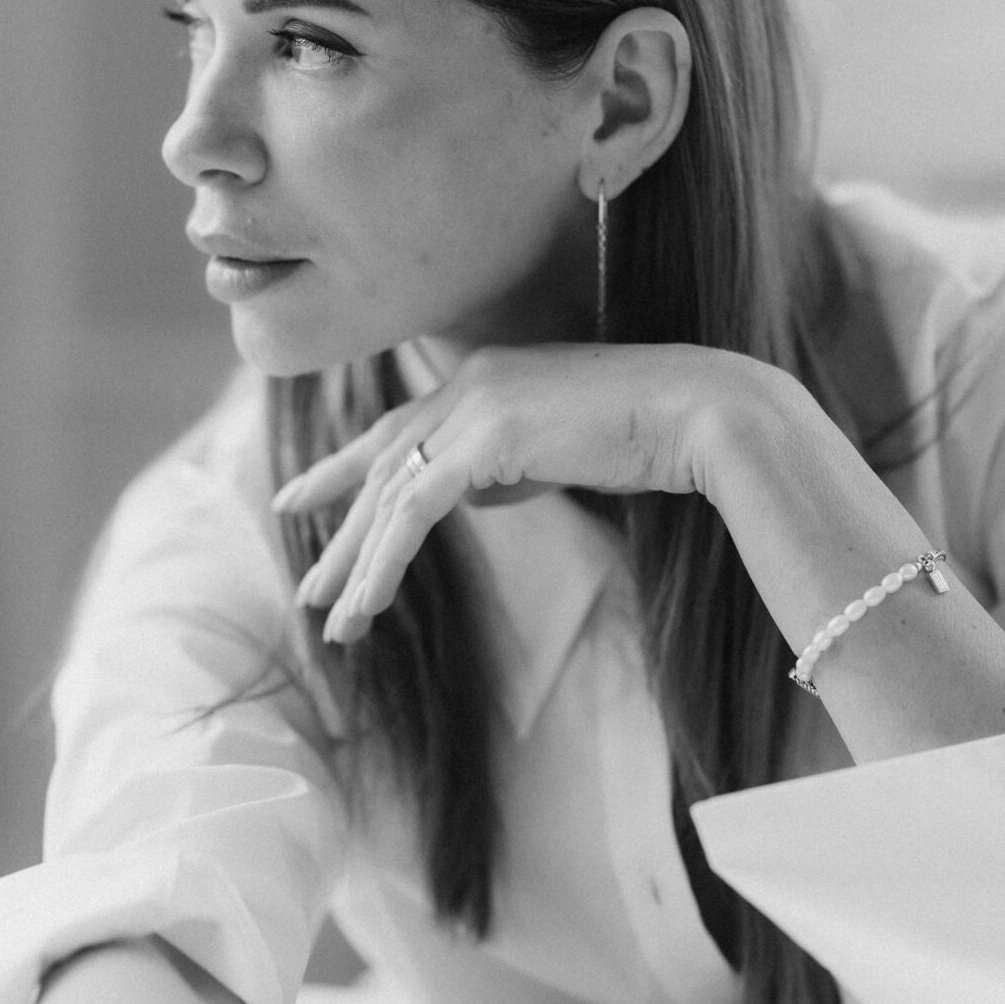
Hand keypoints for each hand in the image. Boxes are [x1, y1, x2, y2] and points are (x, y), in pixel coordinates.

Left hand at [272, 342, 744, 642]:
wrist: (705, 414)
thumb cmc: (653, 434)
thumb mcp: (564, 452)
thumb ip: (509, 468)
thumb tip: (469, 497)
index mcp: (486, 380)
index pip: (398, 431)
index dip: (343, 470)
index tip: (299, 501)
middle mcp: (469, 384)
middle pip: (382, 467)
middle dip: (341, 534)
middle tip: (311, 592)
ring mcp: (477, 406)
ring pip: (392, 495)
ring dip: (358, 565)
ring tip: (336, 623)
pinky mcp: (489, 438)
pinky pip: (416, 510)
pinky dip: (386, 562)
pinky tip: (367, 605)